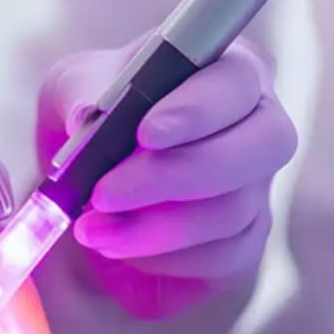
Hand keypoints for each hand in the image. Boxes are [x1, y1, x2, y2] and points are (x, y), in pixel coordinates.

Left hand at [36, 36, 297, 317]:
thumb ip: (80, 91)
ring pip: (234, 211)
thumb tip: (85, 116)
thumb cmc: (94, 117)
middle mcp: (256, 127)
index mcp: (225, 73)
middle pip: (259, 149)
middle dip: (174, 176)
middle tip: (103, 194)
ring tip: (91, 230)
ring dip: (155, 228)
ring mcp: (257, 188)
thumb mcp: (74, 87)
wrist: (87, 179)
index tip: (145, 133)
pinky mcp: (243, 242)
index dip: (197, 109)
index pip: (236, 82)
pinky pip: (224, 258)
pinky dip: (165, 260)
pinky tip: (118, 249)